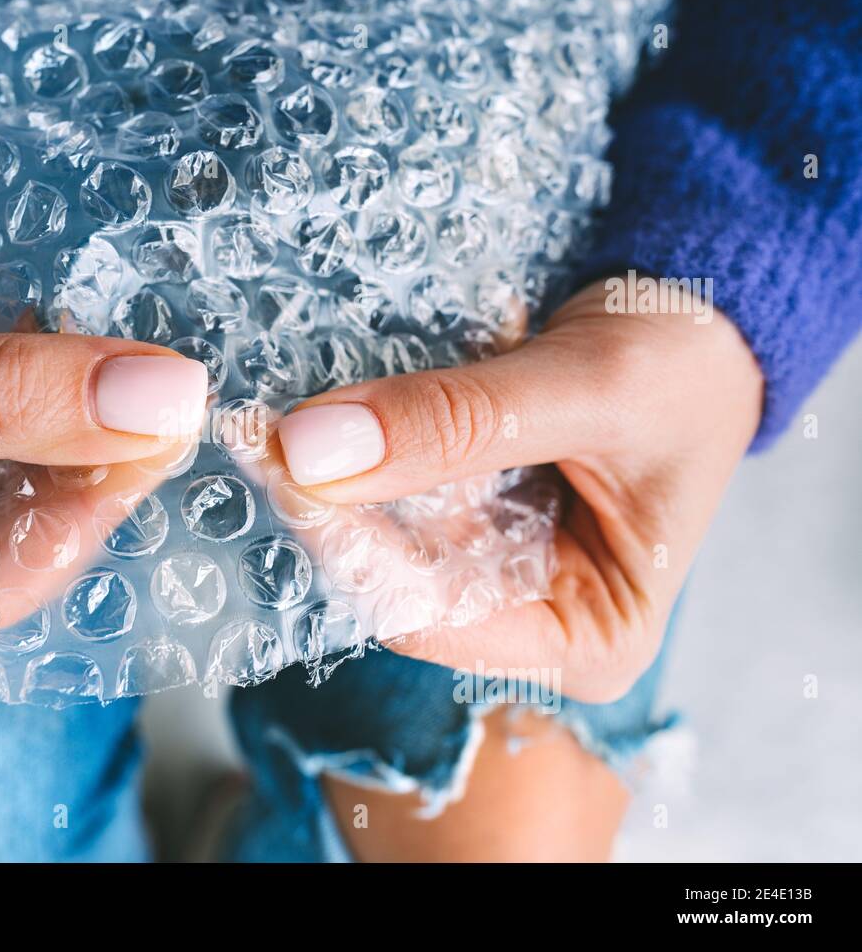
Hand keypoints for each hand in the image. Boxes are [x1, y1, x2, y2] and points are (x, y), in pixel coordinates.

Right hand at [0, 194, 205, 599]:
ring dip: (68, 418)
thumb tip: (154, 399)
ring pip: (15, 483)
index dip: (92, 505)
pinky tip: (49, 343)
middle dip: (87, 457)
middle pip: (17, 537)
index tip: (165, 420)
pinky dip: (27, 390)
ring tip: (109, 350)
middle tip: (155, 375)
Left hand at [275, 277, 763, 701]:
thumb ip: (456, 423)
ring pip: (384, 534)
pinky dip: (359, 451)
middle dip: (329, 505)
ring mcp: (495, 572)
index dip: (350, 547)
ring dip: (331, 472)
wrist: (704, 323)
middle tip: (255, 427)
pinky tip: (319, 412)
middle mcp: (531, 620)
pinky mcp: (470, 522)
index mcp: (587, 638)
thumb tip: (315, 451)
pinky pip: (395, 495)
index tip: (280, 466)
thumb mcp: (584, 390)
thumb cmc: (683, 369)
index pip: (432, 616)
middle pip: (397, 579)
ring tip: (269, 415)